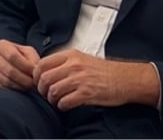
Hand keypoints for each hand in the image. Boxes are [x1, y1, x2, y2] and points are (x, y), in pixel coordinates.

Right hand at [0, 39, 39, 90]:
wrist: (0, 59)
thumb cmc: (17, 55)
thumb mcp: (25, 51)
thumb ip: (32, 58)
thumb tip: (36, 71)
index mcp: (1, 46)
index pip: (13, 56)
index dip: (26, 66)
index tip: (35, 73)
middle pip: (10, 71)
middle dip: (25, 79)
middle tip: (34, 83)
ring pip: (7, 81)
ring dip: (21, 86)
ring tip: (29, 86)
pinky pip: (3, 88)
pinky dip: (14, 90)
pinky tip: (21, 88)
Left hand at [33, 49, 158, 110]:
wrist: (126, 79)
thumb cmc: (104, 71)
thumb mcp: (82, 59)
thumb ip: (64, 63)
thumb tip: (45, 71)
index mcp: (71, 55)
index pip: (42, 64)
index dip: (37, 76)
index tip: (39, 82)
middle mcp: (74, 65)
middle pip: (44, 78)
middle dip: (42, 90)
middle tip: (46, 95)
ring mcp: (80, 79)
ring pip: (53, 91)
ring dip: (52, 99)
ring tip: (56, 101)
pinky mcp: (87, 93)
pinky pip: (64, 102)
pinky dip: (62, 106)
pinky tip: (65, 106)